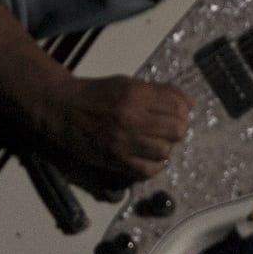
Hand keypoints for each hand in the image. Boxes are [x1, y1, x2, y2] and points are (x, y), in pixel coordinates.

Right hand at [36, 74, 193, 182]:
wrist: (62, 109)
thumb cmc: (95, 93)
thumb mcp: (127, 83)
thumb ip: (159, 92)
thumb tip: (190, 103)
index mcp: (135, 94)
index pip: (177, 106)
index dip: (182, 109)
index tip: (175, 110)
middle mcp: (131, 119)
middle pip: (176, 130)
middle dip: (176, 127)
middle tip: (165, 126)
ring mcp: (123, 142)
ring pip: (165, 151)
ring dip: (164, 146)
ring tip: (155, 140)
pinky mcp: (115, 161)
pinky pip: (147, 170)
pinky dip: (153, 165)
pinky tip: (148, 156)